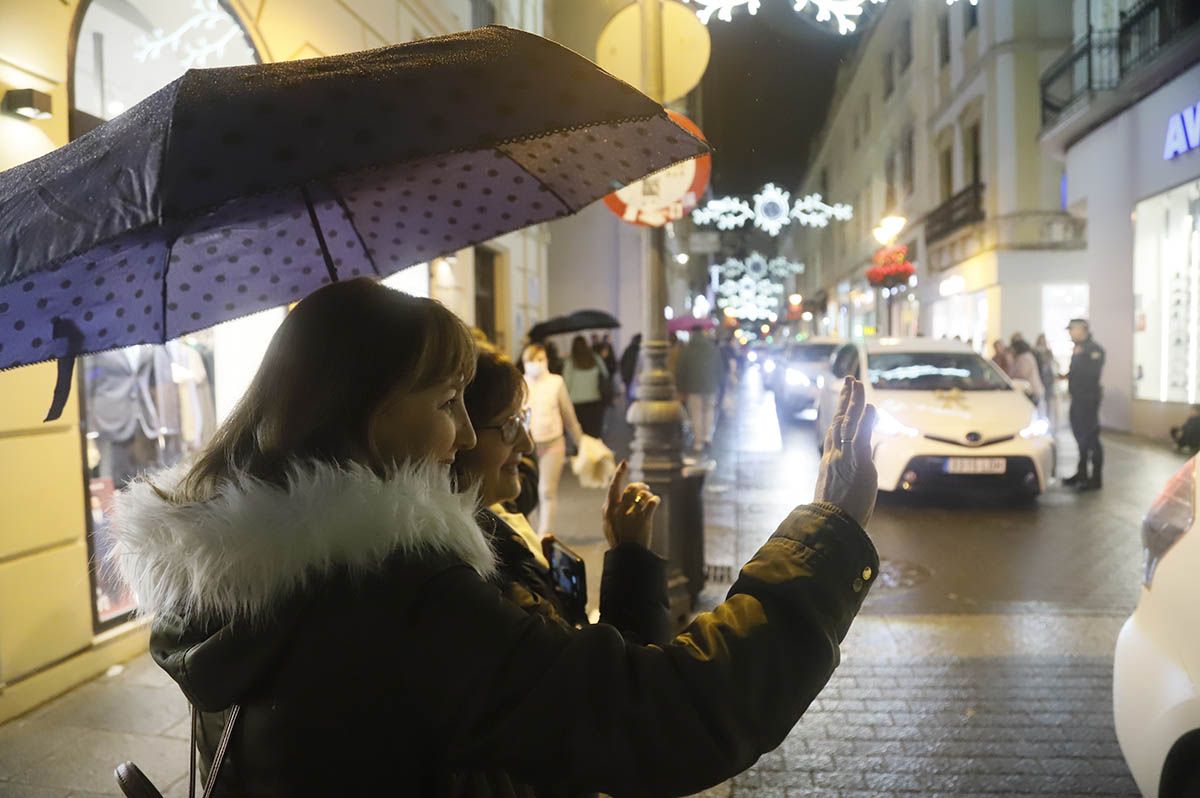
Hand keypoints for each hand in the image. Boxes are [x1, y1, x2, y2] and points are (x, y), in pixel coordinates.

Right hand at [602, 460, 659, 548]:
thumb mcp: (607, 524)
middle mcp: (619, 510)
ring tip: (649, 497)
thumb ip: (610, 510)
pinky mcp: (644, 520)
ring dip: (648, 493)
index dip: (619, 473)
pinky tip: (656, 501)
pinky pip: (652, 503)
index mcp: (609, 510)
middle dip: (640, 485)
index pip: (613, 487)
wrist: (627, 555)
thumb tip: (611, 498)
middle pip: (631, 488)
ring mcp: (631, 515)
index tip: (624, 463)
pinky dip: (656, 500)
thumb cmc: (618, 540)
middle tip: (645, 487)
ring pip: (642, 494)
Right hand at [814, 377, 877, 527]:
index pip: (835, 433)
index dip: (840, 415)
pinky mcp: (855, 463)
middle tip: (850, 380)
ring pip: (848, 423)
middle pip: (839, 421)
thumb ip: (845, 481)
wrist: (831, 527)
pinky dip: (864, 420)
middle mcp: (834, 456)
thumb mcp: (838, 495)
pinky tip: (869, 406)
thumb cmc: (836, 518)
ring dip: (854, 401)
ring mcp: (844, 458)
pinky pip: (860, 436)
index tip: (844, 402)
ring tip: (857, 383)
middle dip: (845, 400)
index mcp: (830, 463)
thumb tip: (854, 477)